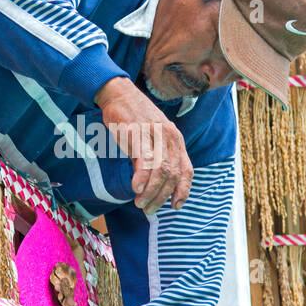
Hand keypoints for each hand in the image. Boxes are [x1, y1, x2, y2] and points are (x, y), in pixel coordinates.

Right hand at [94, 76, 193, 213]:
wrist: (120, 94)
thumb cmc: (135, 118)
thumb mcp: (155, 136)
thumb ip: (159, 156)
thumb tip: (157, 183)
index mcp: (176, 139)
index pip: (186, 169)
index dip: (183, 190)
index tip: (176, 206)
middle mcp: (169, 137)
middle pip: (172, 175)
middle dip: (161, 197)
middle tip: (149, 210)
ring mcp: (154, 135)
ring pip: (160, 171)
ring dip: (150, 192)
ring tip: (140, 203)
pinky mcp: (137, 134)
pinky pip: (144, 161)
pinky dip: (141, 178)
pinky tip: (136, 188)